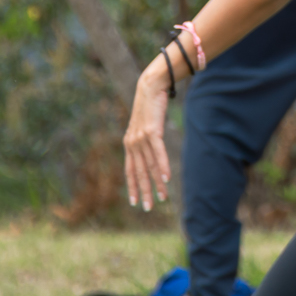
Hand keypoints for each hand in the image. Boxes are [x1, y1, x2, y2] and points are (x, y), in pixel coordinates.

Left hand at [124, 64, 174, 209]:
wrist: (150, 86)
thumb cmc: (149, 106)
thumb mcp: (145, 126)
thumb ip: (146, 140)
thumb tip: (150, 152)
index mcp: (129, 144)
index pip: (130, 170)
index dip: (132, 187)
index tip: (135, 202)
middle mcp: (132, 143)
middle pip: (139, 173)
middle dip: (144, 192)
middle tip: (148, 208)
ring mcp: (141, 138)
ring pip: (150, 166)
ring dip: (157, 183)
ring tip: (163, 198)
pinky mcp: (152, 132)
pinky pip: (158, 153)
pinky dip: (163, 166)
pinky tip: (167, 178)